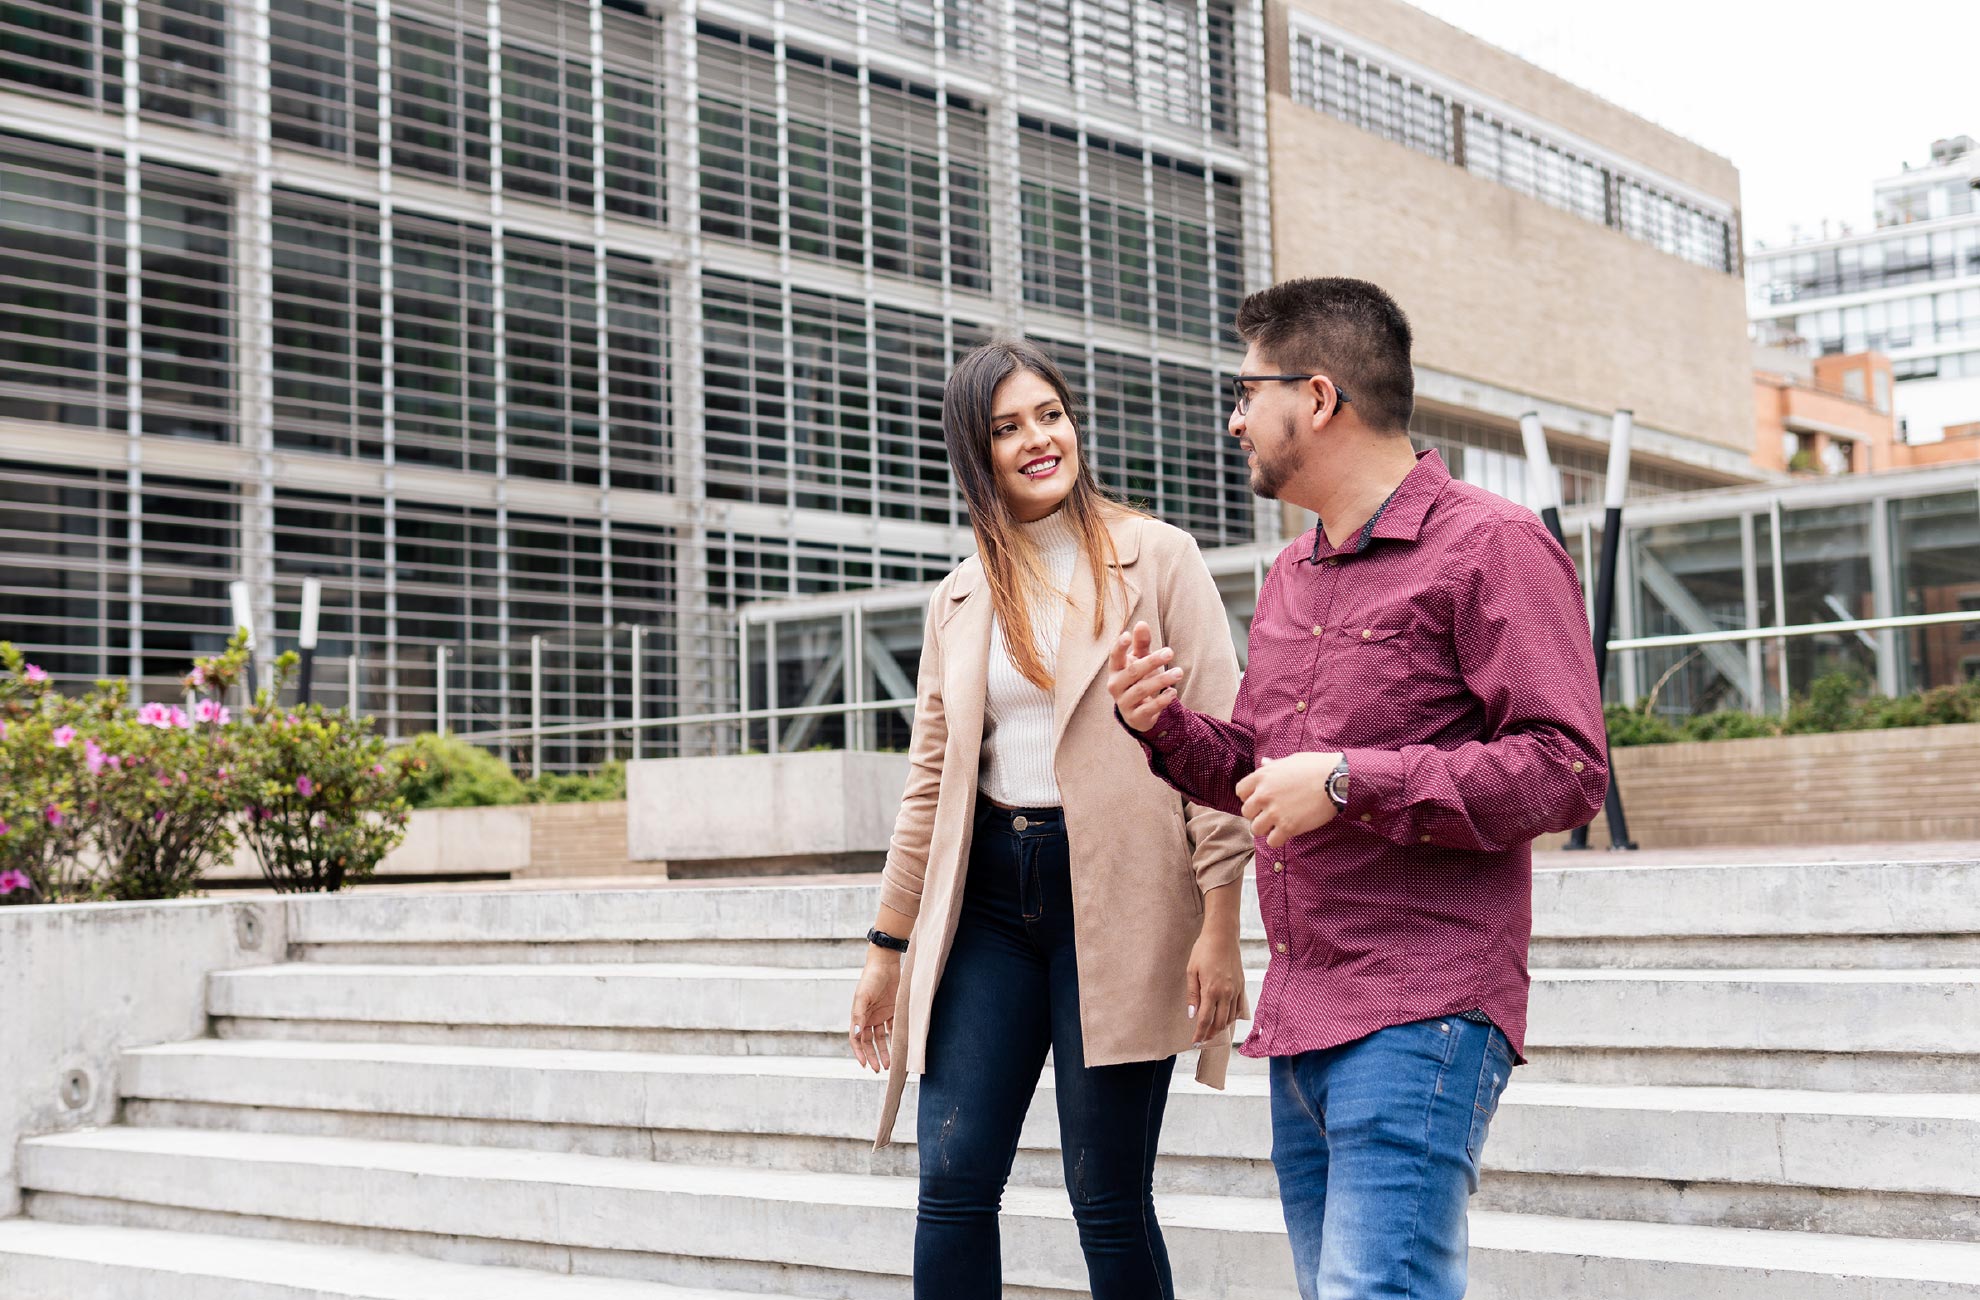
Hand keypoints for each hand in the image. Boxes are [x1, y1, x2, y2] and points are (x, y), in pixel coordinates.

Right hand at [848, 947, 899, 1072]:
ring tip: (889, 1064)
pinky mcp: (893, 1011)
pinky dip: (895, 1039)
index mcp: (858, 1015)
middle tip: (877, 1069)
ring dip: (884, 1051)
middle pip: (869, 1042)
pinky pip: (893, 1029)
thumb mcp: (863, 997)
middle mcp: (868, 1017)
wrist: (886, 963)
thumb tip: (855, 1035)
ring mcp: (880, 1015)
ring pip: (881, 1038)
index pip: (856, 1040)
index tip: (864, 1065)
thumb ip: (859, 1016)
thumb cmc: (871, 978)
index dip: (860, 1053)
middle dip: (872, 1056)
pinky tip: (899, 1049)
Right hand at [1107, 621, 1182, 731]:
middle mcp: (1115, 686)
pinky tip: (1173, 692)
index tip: (1127, 635)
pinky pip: (1149, 708)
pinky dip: (1163, 699)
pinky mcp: (1135, 717)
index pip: (1115, 657)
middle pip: (1133, 671)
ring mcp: (1124, 703)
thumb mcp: (1141, 660)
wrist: (1139, 712)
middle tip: (1170, 652)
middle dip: (1152, 661)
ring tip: (1179, 672)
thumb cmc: (1140, 679)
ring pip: (1142, 689)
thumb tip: (1141, 623)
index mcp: (1115, 670)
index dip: (1119, 646)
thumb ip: (1141, 643)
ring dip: (1162, 679)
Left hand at [1186, 927, 1243, 1045]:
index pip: (1205, 1020)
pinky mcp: (1242, 986)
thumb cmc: (1204, 950)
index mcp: (1211, 990)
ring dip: (1221, 1027)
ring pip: (1230, 1018)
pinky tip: (1225, 1019)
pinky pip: (1239, 1008)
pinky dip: (1232, 1018)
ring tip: (1211, 1031)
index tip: (1194, 1042)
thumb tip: (1192, 1014)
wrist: (1223, 935)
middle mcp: (1226, 993)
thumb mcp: (1191, 971)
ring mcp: (1236, 990)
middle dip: (1210, 1034)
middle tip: (1201, 1039)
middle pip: (1219, 1023)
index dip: (1199, 1034)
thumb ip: (1192, 994)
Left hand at [1235, 751, 1341, 848]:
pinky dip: (1278, 840)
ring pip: (1256, 829)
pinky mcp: (1287, 827)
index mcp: (1262, 776)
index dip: (1249, 797)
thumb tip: (1264, 762)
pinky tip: (1286, 833)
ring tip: (1278, 825)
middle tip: (1271, 814)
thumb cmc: (1316, 767)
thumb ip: (1273, 766)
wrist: (1336, 780)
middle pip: (1246, 812)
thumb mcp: (1290, 761)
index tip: (1260, 800)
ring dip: (1266, 829)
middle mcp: (1263, 794)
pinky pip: (1272, 841)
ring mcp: (1274, 812)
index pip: (1240, 792)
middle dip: (1257, 814)